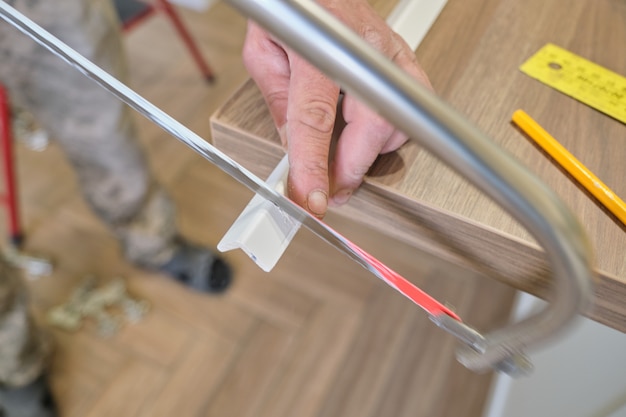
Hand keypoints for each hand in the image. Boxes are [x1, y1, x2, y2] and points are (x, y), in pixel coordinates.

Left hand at [242, 0, 431, 217]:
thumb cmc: (291, 7)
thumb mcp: (263, 52)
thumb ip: (278, 104)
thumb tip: (294, 150)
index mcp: (316, 48)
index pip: (316, 119)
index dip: (314, 166)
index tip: (311, 199)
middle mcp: (360, 49)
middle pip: (371, 127)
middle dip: (351, 170)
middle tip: (331, 191)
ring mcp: (388, 53)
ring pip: (396, 123)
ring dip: (369, 152)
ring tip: (343, 154)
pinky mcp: (403, 59)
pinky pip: (412, 110)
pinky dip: (390, 133)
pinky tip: (366, 134)